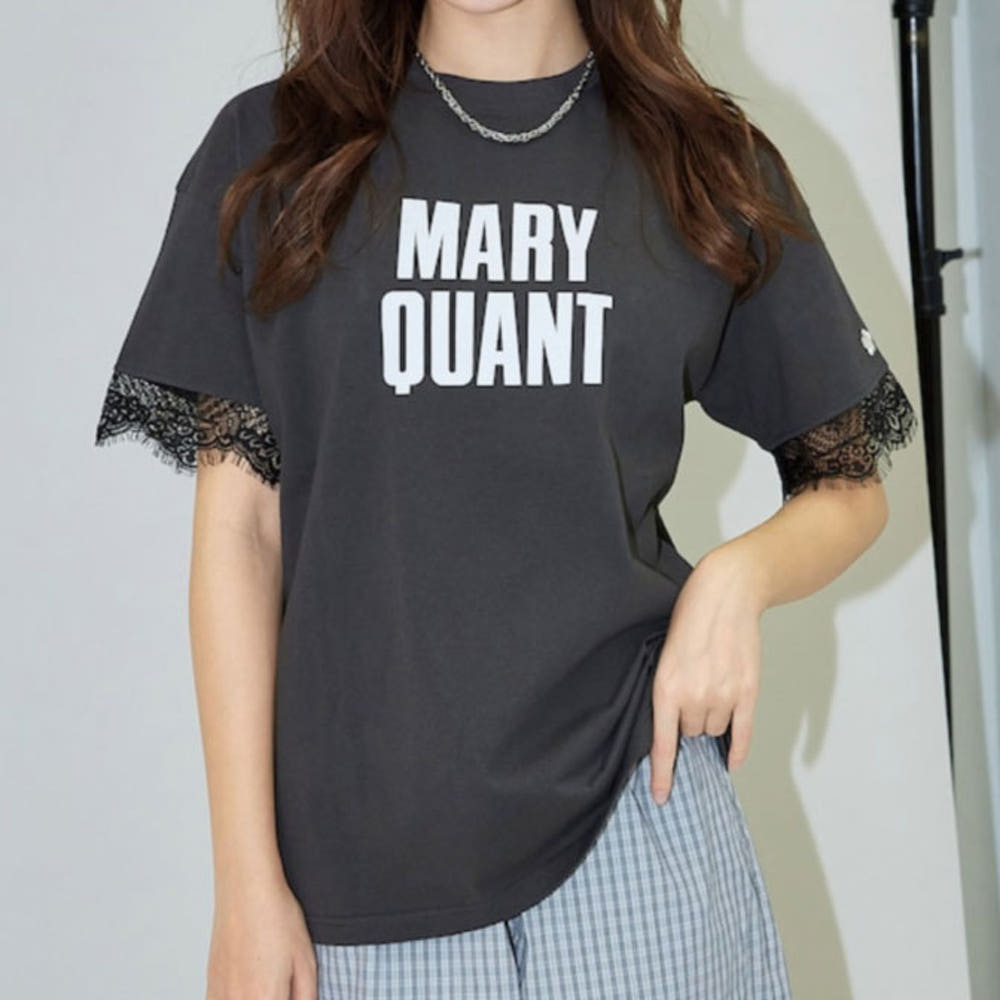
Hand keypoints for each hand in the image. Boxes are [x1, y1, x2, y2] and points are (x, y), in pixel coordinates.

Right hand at [206, 874, 316, 999]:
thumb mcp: (306, 960)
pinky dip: (237, 997)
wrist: (247, 889)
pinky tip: (251, 988)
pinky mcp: (210, 985)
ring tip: (268, 983)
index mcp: (264, 998)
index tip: (291, 994)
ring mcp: (219, 994)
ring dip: (256, 997)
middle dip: (272, 998)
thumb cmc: (276, 916)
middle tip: (282, 986)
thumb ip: (306, 997)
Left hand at [648, 545, 765, 803]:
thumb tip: (673, 727)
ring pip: (714, 730)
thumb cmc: (689, 619)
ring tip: (710, 689)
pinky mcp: (747, 691)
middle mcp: (694, 697)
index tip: (660, 798)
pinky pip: (742, 733)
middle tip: (691, 694)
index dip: (662, 775)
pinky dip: (736, 749)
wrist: (725, 594)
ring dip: (710, 721)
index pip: (663, 744)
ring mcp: (724, 696)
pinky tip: (731, 761)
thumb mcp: (664, 655)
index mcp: (666, 688)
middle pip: (691, 734)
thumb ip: (668, 691)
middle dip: (688, 722)